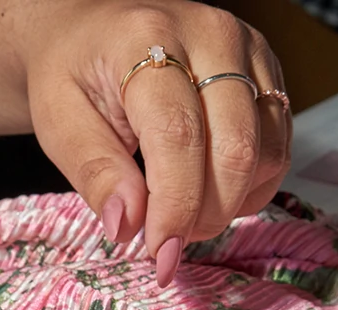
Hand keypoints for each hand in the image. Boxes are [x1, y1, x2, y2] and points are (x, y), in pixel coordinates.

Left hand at [17, 1, 291, 282]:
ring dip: (231, 203)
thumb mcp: (58, 120)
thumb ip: (95, 172)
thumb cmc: (74, 72)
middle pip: (236, 148)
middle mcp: (210, 35)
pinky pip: (279, 148)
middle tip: (169, 237)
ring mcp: (248, 52)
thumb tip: (128, 224)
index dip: (175, 205)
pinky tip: (212, 188)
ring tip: (186, 209)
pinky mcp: (268, 74)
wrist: (92, 31)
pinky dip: (251, 186)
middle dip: (206, 212)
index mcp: (148, 38)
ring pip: (266, 152)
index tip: (159, 251)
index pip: (179, 135)